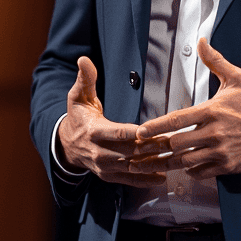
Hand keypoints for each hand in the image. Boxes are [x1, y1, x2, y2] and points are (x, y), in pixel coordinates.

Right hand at [57, 57, 163, 185]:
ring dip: (154, 164)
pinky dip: (146, 180)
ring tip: (174, 159)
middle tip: (174, 141)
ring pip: (133, 167)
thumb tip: (84, 60)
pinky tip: (162, 177)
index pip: (117, 132)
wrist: (67, 144)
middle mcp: (100, 152)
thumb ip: (85, 79)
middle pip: (130, 151)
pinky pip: (129, 180)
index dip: (133, 132)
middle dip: (152, 147)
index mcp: (94, 132)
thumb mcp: (78, 96)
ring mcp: (105, 166)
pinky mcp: (110, 176)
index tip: (149, 130)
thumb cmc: (77, 117)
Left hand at [132, 39, 240, 178]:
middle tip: (145, 150)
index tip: (141, 132)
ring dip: (170, 162)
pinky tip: (186, 167)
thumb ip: (215, 61)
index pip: (176, 119)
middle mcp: (214, 132)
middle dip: (160, 147)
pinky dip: (191, 171)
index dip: (155, 127)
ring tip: (157, 163)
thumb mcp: (236, 78)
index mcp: (212, 110)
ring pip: (186, 161)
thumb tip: (201, 42)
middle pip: (176, 143)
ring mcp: (221, 151)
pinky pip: (201, 172)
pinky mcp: (228, 166)